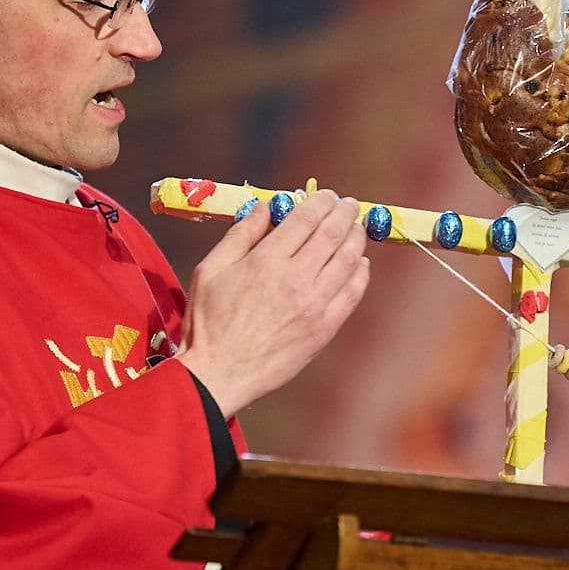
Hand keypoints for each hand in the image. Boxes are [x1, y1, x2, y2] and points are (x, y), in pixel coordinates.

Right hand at [174, 191, 370, 417]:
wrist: (219, 374)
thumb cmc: (208, 322)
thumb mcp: (211, 270)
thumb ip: (240, 235)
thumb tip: (265, 207)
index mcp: (266, 261)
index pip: (305, 219)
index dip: (320, 202)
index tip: (326, 195)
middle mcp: (295, 279)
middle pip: (332, 234)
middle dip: (344, 213)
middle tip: (348, 204)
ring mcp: (314, 305)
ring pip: (348, 261)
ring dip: (357, 238)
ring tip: (357, 228)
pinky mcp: (324, 329)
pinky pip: (352, 294)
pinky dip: (360, 274)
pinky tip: (360, 263)